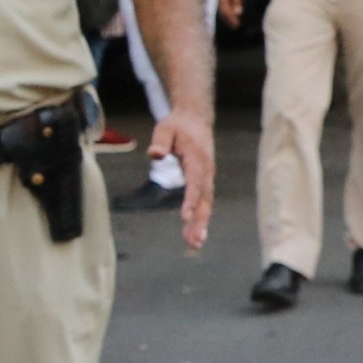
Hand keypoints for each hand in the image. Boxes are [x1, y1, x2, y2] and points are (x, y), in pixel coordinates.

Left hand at [152, 113, 214, 250]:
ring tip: (194, 244)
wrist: (196, 119)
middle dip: (199, 221)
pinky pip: (204, 202)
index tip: (185, 217)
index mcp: (197, 158)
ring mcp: (208, 177)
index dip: (191, 200)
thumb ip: (160, 141)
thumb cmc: (178, 125)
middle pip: (204, 199)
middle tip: (193, 241)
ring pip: (206, 204)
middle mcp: (206, 170)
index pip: (195, 182)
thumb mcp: (165, 128)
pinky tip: (194, 235)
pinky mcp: (205, 181)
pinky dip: (200, 218)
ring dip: (201, 224)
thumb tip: (154, 154)